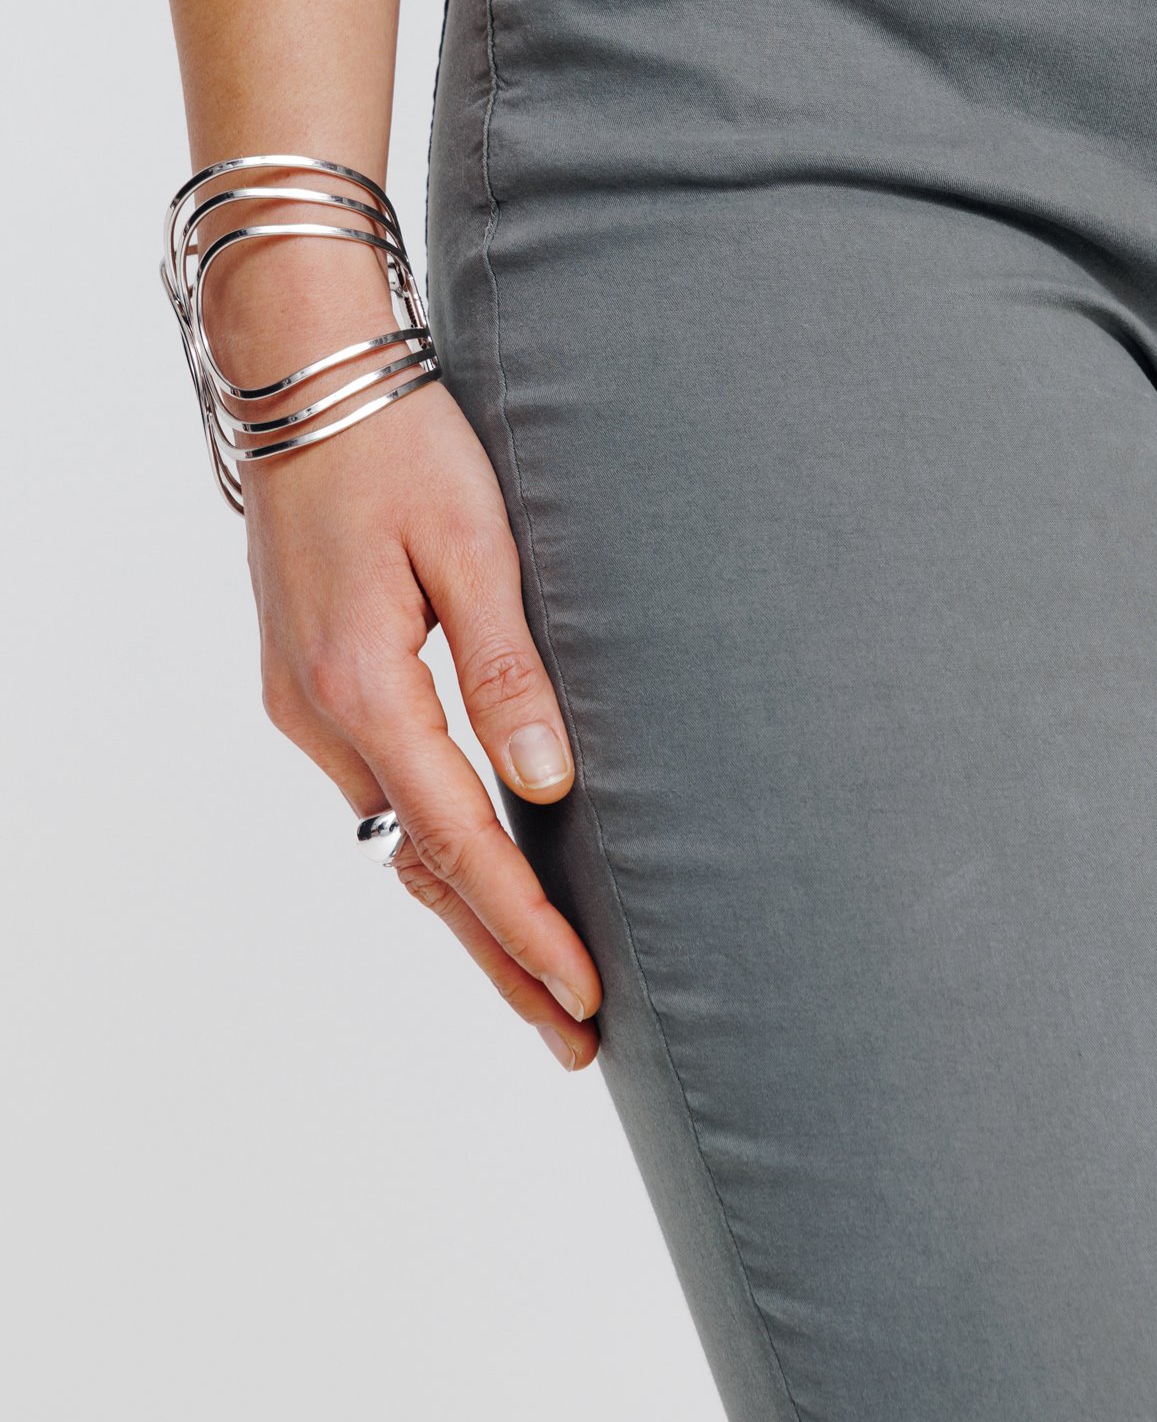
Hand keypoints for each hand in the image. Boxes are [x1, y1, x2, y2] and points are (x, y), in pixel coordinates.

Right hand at [246, 374, 600, 1069]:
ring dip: (468, 909)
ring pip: (396, 835)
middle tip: (575, 1041)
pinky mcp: (311, 681)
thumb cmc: (400, 445)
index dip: (526, 926)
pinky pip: (381, 788)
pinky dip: (436, 846)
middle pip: (421, 868)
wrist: (305, 380)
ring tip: (542, 984)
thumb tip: (548, 785)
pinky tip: (480, 874)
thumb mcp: (475, 547)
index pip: (460, 842)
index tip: (585, 994)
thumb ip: (510, 670)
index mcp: (364, 687)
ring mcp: (306, 703)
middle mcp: (321, 715)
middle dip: (499, 959)